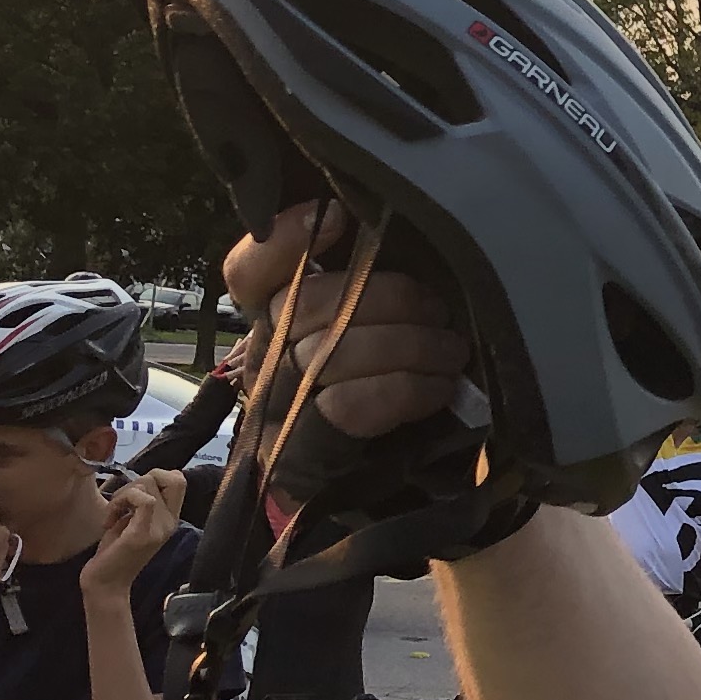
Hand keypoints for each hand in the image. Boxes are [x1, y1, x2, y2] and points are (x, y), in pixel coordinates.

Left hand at [84, 475, 177, 594]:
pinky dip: (120, 501)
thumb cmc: (114, 553)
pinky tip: (109, 520)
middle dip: (141, 480)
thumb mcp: (132, 522)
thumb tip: (140, 480)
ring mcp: (159, 529)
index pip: (179, 480)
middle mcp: (170, 522)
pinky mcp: (143, 534)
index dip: (156, 476)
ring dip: (122, 494)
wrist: (106, 586)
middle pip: (172, 477)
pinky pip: (144, 500)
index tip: (134, 494)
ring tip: (112, 514)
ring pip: (149, 485)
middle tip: (123, 502)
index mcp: (170, 519)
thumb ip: (141, 504)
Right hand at [222, 202, 471, 438]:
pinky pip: (347, 405)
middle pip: (302, 306)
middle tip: (440, 310)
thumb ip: (372, 286)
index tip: (334, 216)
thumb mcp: (382, 326)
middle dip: (386, 298)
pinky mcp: (301, 456)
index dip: (281, 241)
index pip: (249, 273)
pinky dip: (404, 389)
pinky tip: (438, 386)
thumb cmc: (397, 385)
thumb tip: (388, 232)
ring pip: (328, 353)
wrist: (403, 483)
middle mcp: (264, 361)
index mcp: (276, 321)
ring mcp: (276, 411)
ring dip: (409, 345)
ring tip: (452, 351)